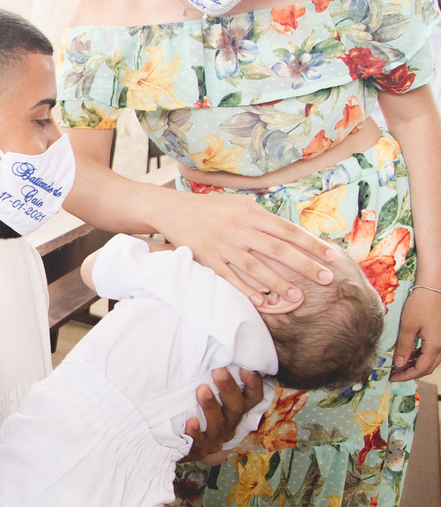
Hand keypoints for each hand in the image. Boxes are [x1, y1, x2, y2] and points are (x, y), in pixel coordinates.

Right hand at [155, 191, 335, 306]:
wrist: (173, 209)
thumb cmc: (212, 208)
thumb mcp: (240, 204)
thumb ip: (264, 218)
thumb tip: (293, 232)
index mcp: (250, 213)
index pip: (288, 230)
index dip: (311, 244)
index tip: (332, 256)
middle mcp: (239, 228)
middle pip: (277, 249)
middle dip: (304, 265)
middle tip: (326, 279)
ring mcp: (222, 244)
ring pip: (254, 266)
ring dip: (277, 283)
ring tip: (296, 297)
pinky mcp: (206, 258)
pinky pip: (229, 277)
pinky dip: (245, 290)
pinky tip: (261, 302)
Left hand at [180, 368, 263, 461]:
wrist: (174, 439)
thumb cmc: (190, 403)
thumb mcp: (204, 384)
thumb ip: (212, 368)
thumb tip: (215, 334)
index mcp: (235, 408)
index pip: (253, 396)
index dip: (253, 383)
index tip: (246, 368)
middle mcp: (229, 423)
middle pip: (237, 407)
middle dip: (229, 388)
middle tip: (218, 371)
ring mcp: (215, 438)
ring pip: (220, 425)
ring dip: (212, 407)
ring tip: (201, 389)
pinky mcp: (197, 449)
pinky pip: (199, 444)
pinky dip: (195, 433)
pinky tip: (190, 421)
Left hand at [391, 287, 440, 380]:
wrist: (433, 289)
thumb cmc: (420, 304)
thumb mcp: (408, 326)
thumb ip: (404, 347)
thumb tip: (399, 364)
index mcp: (435, 346)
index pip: (421, 369)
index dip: (406, 376)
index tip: (392, 378)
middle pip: (427, 367)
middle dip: (410, 372)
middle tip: (394, 373)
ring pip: (430, 360)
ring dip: (414, 364)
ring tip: (398, 365)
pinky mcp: (440, 336)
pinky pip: (431, 352)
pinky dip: (419, 356)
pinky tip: (407, 354)